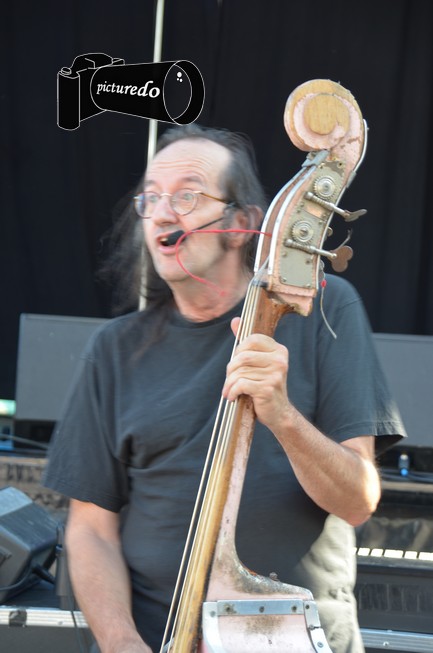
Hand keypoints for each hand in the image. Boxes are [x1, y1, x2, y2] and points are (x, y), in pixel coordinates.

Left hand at [222, 317, 292, 431]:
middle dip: (231, 369)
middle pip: (243, 356)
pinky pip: (241, 384)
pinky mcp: (268, 388)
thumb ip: (246, 343)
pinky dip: (232, 391)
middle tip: (229, 379)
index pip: (251, 339)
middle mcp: (280, 360)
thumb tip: (236, 320)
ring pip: (240, 372)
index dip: (238, 350)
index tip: (236, 363)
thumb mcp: (258, 363)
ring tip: (229, 391)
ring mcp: (276, 374)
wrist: (279, 413)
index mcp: (279, 350)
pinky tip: (232, 397)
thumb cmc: (265, 386)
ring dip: (229, 383)